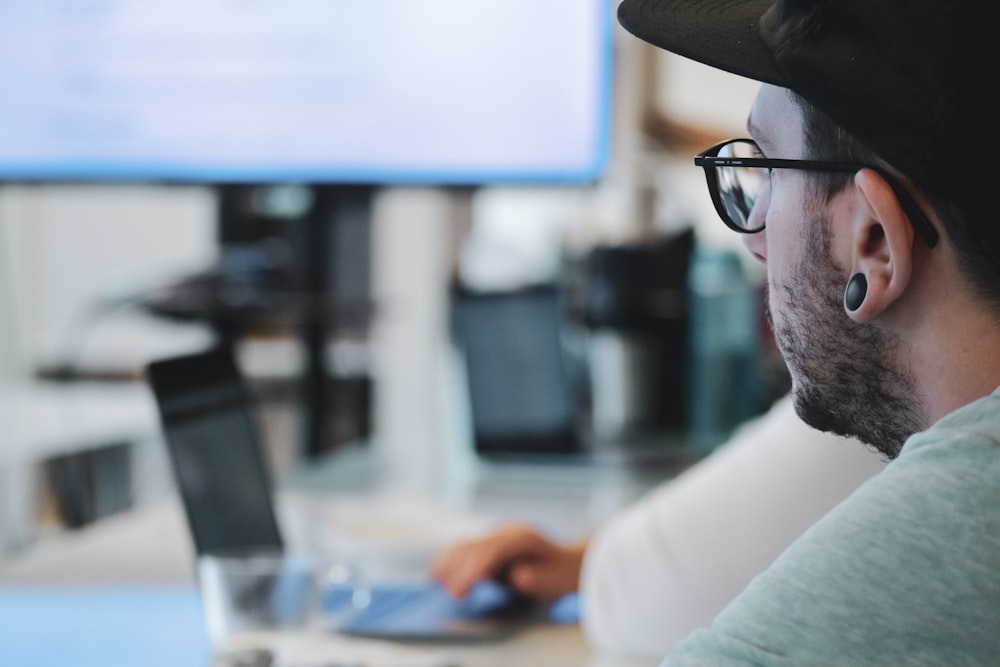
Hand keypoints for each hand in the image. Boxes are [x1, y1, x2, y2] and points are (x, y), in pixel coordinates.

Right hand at [430, 522, 588, 601]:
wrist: (568, 562)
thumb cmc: (562, 574)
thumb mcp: (558, 580)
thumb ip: (540, 579)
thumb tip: (519, 577)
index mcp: (522, 537)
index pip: (492, 550)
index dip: (474, 569)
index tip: (461, 589)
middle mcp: (506, 532)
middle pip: (474, 545)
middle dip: (458, 569)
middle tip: (451, 595)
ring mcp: (496, 536)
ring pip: (465, 545)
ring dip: (448, 563)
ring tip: (435, 582)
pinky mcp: (488, 545)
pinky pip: (464, 550)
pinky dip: (450, 561)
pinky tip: (437, 574)